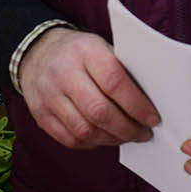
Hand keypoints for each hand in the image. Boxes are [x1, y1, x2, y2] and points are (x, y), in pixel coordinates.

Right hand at [18, 27, 160, 149]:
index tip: (152, 118)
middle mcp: (63, 72)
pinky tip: (104, 138)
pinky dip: (92, 143)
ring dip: (112, 139)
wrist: (37, 52)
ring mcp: (48, 94)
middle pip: (99, 111)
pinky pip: (70, 139)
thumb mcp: (101, 48)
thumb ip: (122, 71)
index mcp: (85, 51)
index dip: (137, 105)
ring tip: (126, 137)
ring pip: (85, 130)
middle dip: (127, 129)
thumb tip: (150, 103)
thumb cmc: (81, 53)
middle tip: (143, 133)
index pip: (114, 82)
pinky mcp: (40, 114)